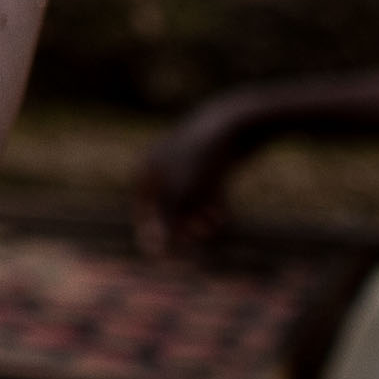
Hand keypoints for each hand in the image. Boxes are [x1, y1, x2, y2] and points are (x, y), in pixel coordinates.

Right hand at [134, 97, 261, 253]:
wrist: (235, 126)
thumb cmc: (201, 160)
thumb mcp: (182, 196)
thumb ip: (167, 224)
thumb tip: (153, 252)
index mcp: (150, 165)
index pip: (143, 203)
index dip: (150, 228)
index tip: (160, 252)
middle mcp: (166, 162)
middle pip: (169, 202)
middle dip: (180, 224)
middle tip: (193, 242)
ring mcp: (191, 161)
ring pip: (191, 198)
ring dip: (199, 217)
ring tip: (213, 229)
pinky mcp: (214, 162)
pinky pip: (208, 189)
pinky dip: (213, 205)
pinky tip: (224, 217)